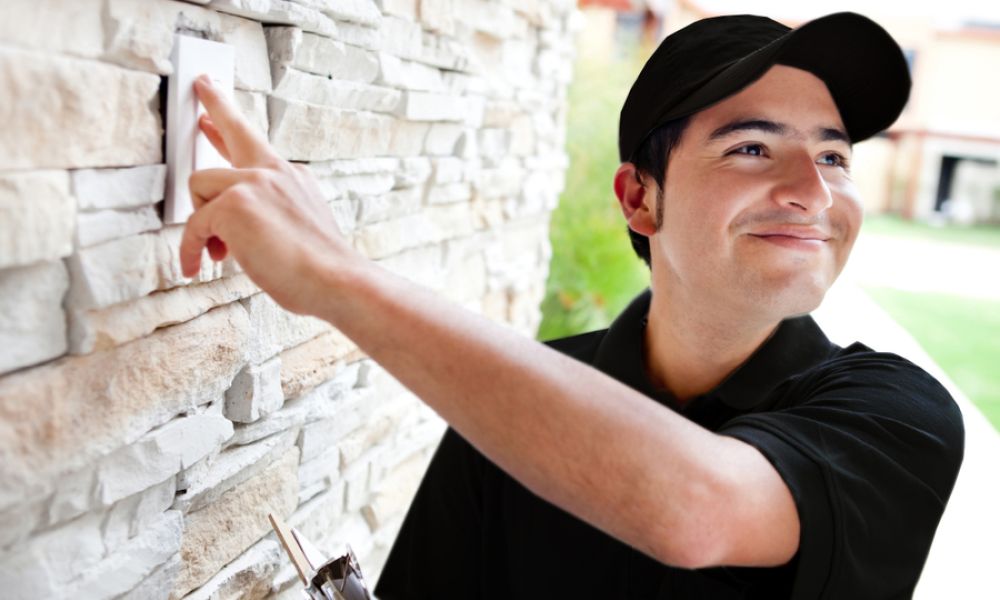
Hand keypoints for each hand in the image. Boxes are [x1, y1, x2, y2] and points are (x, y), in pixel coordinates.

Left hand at [181, 74, 359, 315]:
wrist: (336, 280)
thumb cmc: (319, 269)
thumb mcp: (300, 229)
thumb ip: (269, 214)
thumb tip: (229, 228)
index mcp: (293, 178)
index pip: (256, 146)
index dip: (230, 122)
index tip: (213, 104)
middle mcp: (276, 172)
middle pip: (234, 132)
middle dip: (217, 105)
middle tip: (202, 84)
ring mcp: (255, 183)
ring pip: (201, 186)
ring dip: (202, 222)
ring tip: (218, 252)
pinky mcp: (233, 204)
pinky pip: (194, 223)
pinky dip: (191, 249)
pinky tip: (196, 266)